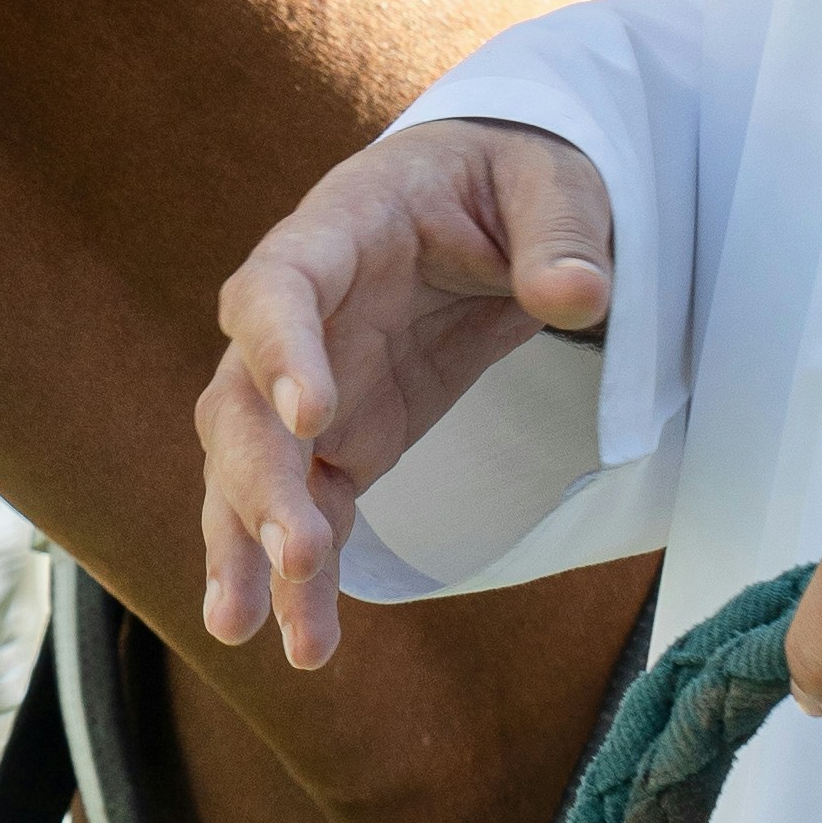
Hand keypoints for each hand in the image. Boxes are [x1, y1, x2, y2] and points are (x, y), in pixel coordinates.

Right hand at [199, 116, 617, 673]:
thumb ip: (561, 234)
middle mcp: (299, 315)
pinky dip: (297, 578)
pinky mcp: (340, 441)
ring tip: (243, 625)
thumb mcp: (552, 181)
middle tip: (297, 552)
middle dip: (260, 480)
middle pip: (243, 401)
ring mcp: (308, 385)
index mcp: (338, 231)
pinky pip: (305, 512)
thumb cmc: (510, 179)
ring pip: (248, 469)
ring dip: (244, 543)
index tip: (311, 415)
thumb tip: (578, 297)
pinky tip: (303, 643)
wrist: (493, 203)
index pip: (277, 289)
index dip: (280, 350)